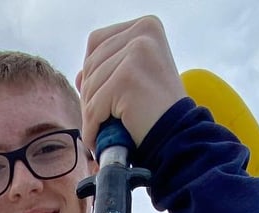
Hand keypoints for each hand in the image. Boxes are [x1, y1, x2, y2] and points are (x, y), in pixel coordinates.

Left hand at [76, 15, 183, 153]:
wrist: (179, 136)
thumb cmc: (159, 112)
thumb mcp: (136, 80)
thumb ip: (109, 70)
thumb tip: (79, 76)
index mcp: (146, 27)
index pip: (98, 42)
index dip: (91, 73)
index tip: (97, 97)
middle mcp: (142, 32)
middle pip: (91, 63)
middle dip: (88, 96)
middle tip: (96, 121)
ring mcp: (136, 52)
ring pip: (90, 86)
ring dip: (90, 115)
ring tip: (100, 132)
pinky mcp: (127, 77)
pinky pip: (94, 106)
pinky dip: (92, 128)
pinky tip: (97, 140)